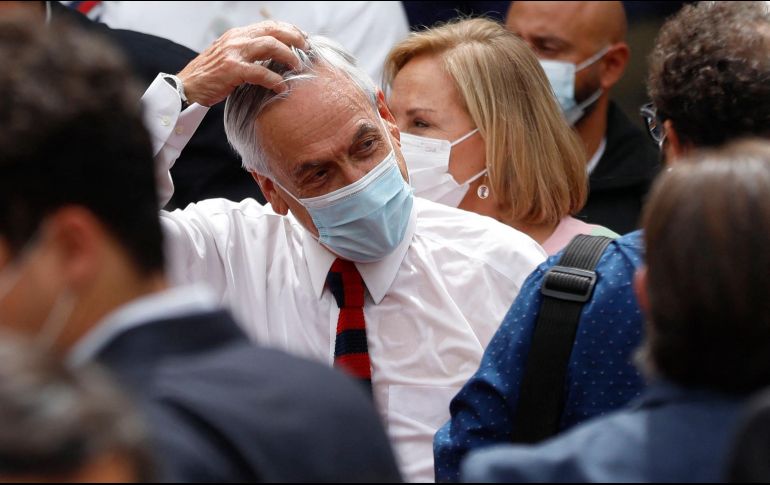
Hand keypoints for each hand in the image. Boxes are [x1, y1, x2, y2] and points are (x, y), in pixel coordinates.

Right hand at [177, 21, 308, 106]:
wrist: (186, 86)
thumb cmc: (210, 76)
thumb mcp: (229, 57)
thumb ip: (248, 53)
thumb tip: (272, 57)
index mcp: (237, 34)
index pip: (268, 25)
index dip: (289, 30)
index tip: (303, 38)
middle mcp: (236, 39)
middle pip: (272, 30)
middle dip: (294, 37)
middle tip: (307, 48)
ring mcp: (233, 53)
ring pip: (269, 46)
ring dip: (288, 55)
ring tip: (298, 66)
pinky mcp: (231, 70)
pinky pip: (260, 72)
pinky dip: (274, 80)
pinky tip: (282, 87)